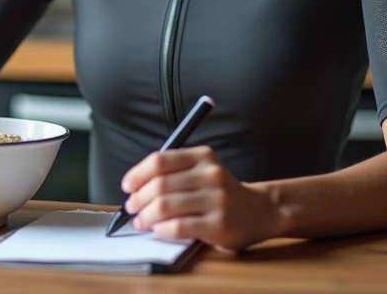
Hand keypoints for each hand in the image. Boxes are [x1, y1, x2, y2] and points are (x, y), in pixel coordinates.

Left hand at [121, 146, 285, 250]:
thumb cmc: (220, 192)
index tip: (127, 186)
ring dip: (146, 217)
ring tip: (141, 222)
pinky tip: (159, 230)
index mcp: (202, 156)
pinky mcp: (218, 224)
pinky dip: (161, 230)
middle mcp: (210, 174)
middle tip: (132, 209)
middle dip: (138, 199)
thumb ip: (173, 172)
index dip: (137, 174)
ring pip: (165, 206)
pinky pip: (178, 227)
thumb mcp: (201, 171)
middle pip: (159, 185)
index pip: (160, 160)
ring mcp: (216, 199)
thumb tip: (134, 187)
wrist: (259, 211)